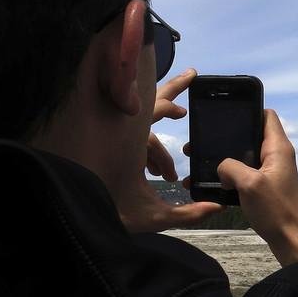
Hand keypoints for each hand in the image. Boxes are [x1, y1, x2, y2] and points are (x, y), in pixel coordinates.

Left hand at [118, 69, 223, 232]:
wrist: (80, 222)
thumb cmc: (111, 216)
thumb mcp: (152, 217)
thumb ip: (186, 214)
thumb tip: (217, 207)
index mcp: (127, 147)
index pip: (150, 126)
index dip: (166, 121)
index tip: (182, 117)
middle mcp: (118, 138)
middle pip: (146, 104)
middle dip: (171, 90)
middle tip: (191, 74)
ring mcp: (111, 140)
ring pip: (137, 116)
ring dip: (159, 113)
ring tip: (177, 114)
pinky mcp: (107, 147)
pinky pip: (130, 132)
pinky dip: (148, 143)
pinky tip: (154, 167)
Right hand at [217, 109, 297, 254]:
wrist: (291, 239)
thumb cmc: (278, 212)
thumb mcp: (250, 184)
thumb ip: (231, 167)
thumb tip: (222, 167)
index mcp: (278, 148)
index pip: (266, 116)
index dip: (248, 111)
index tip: (227, 117)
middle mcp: (277, 157)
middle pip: (251, 136)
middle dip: (229, 140)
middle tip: (205, 145)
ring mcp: (272, 172)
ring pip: (246, 158)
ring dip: (227, 161)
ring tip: (203, 165)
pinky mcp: (266, 187)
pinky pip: (245, 175)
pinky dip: (231, 178)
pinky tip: (215, 185)